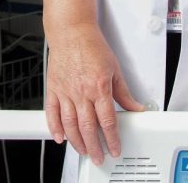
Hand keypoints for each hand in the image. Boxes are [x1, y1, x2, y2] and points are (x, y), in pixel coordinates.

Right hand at [44, 22, 143, 164]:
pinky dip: (54, 127)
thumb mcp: (114, 68)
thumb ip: (124, 92)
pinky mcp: (53, 88)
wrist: (72, 31)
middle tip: (99, 156)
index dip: (112, 139)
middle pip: (88, 127)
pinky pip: (52, 112)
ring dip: (77, 141)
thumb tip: (135, 107)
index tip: (114, 148)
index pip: (108, 121)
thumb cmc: (92, 46)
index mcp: (99, 87)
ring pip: (70, 124)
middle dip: (95, 146)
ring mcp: (66, 91)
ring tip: (83, 150)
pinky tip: (60, 137)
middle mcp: (82, 92)